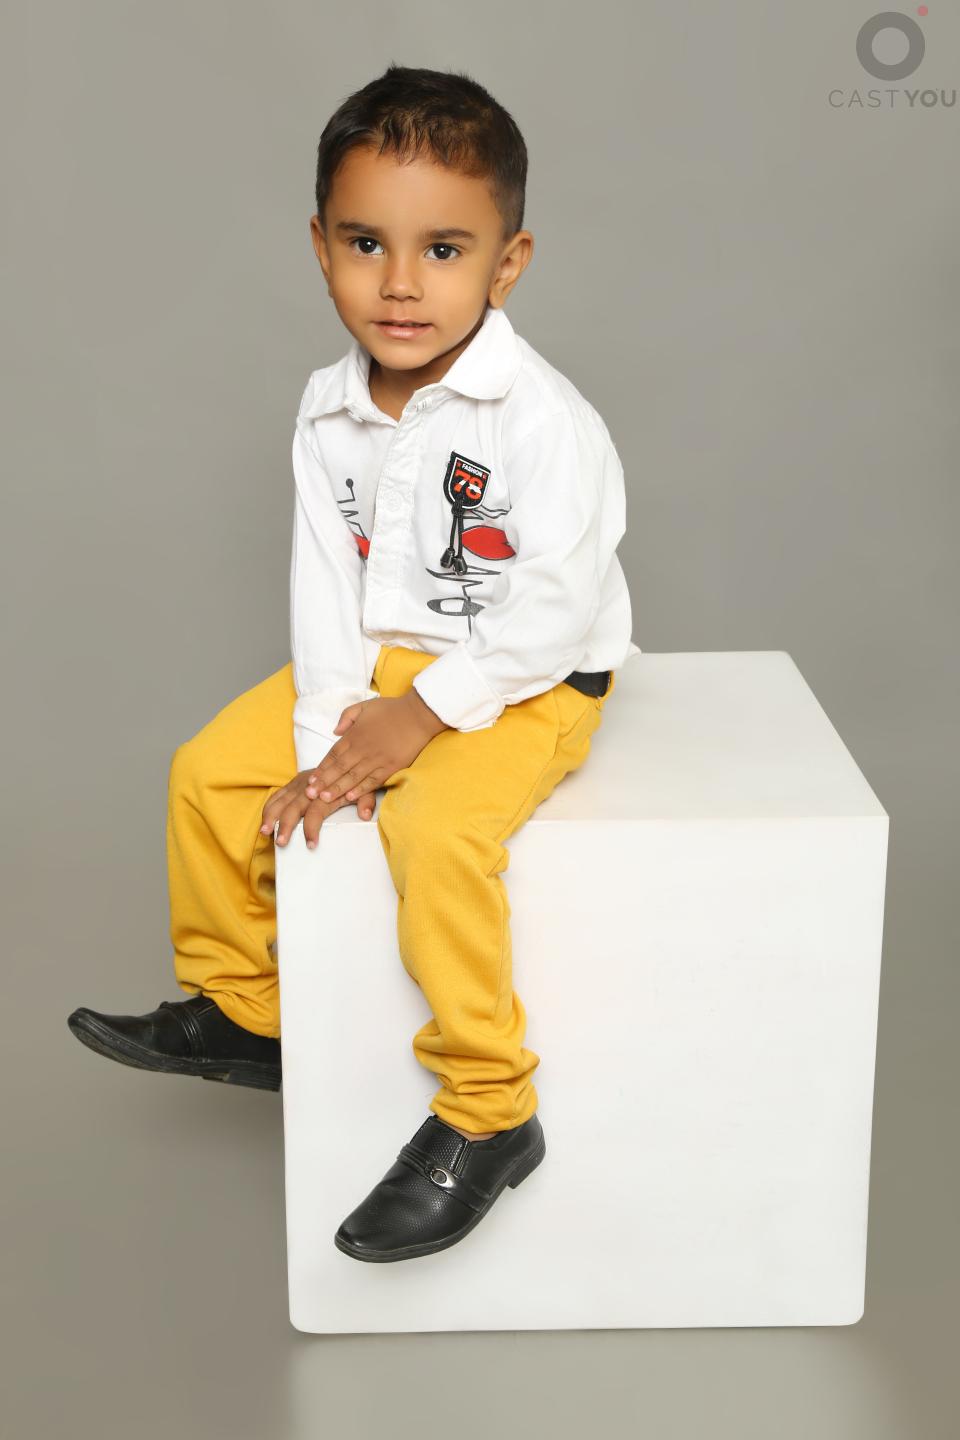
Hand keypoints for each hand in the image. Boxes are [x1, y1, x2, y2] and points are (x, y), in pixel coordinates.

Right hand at [258, 772, 377, 850]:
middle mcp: (310, 787)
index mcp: (326, 791)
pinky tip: (264, 822)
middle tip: (282, 842)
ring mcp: (299, 784)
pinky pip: (277, 795)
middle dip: (286, 825)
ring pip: (282, 801)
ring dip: (272, 817)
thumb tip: (366, 815)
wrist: (344, 759)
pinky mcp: (292, 784)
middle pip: (295, 807)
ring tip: (265, 833)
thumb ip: (366, 802)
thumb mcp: (365, 789)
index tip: (311, 844)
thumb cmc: (353, 780)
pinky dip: (269, 808)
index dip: (312, 828)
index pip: (317, 811)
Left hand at [309, 690, 448, 806]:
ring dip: (337, 789)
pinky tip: (350, 798)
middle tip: (309, 794)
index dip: (321, 768)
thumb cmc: (392, 709)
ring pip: (353, 777)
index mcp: (355, 734)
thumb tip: (335, 732)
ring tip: (324, 799)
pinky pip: (373, 781)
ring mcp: (377, 759)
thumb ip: (346, 717)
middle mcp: (363, 748)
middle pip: (339, 768)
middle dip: (323, 782)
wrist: (418, 714)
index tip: (310, 779)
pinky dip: (360, 790)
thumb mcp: (365, 706)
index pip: (333, 754)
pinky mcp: (391, 767)